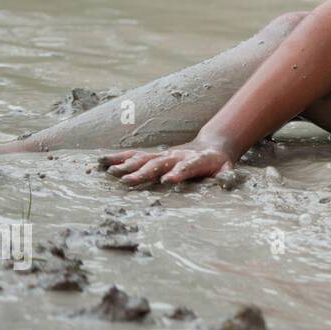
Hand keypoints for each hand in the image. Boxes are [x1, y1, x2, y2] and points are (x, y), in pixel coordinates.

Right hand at [99, 138, 234, 186]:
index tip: (168, 180)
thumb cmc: (218, 163)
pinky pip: (135, 156)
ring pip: (144, 159)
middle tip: (129, 181)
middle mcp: (176, 156)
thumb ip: (226, 176)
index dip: (179, 173)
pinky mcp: (154, 156)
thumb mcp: (226, 169)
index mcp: (195, 161)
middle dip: (144, 172)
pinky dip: (120, 158)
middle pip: (159, 164)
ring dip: (129, 166)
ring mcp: (164, 155)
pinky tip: (103, 162)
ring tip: (113, 174)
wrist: (210, 146)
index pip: (187, 166)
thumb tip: (227, 183)